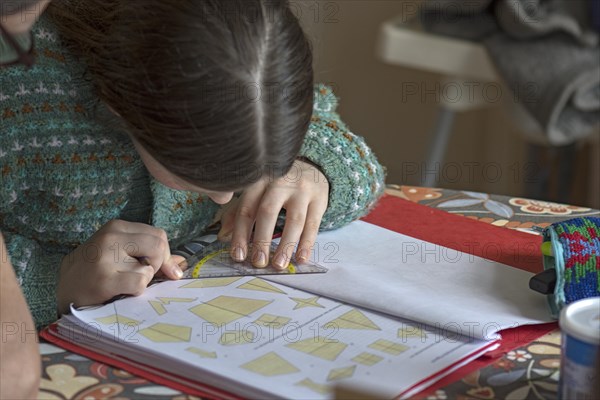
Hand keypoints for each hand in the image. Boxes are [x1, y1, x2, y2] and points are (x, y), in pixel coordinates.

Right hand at [57, 220, 184, 313]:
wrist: (65, 290)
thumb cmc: (98, 271)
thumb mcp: (121, 254)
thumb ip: (150, 254)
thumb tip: (181, 263)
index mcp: (117, 227)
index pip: (158, 235)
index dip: (164, 254)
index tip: (159, 269)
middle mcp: (111, 237)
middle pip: (158, 245)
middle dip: (158, 264)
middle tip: (145, 276)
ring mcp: (105, 258)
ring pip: (149, 268)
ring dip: (144, 280)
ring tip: (124, 282)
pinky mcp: (104, 280)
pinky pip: (140, 284)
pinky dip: (136, 291)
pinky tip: (119, 291)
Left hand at [218, 159, 328, 268]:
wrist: (312, 169)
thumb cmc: (278, 185)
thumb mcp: (257, 192)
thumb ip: (239, 212)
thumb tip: (223, 236)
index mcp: (259, 180)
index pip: (247, 209)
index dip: (240, 233)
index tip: (238, 255)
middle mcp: (280, 182)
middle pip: (268, 212)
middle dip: (262, 240)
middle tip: (258, 262)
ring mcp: (301, 189)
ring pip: (294, 220)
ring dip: (286, 245)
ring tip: (279, 265)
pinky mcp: (319, 198)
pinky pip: (313, 224)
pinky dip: (307, 244)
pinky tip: (301, 258)